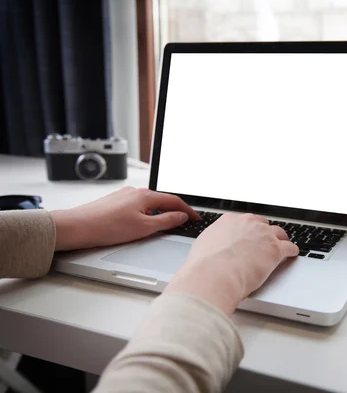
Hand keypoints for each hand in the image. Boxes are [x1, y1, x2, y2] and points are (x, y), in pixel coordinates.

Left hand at [51, 187, 199, 250]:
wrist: (77, 227)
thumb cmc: (107, 227)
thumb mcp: (144, 228)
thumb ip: (166, 221)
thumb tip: (181, 217)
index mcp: (145, 196)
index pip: (174, 201)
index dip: (188, 210)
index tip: (196, 218)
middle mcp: (135, 191)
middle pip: (162, 200)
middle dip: (176, 209)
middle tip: (185, 220)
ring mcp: (124, 195)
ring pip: (149, 203)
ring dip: (161, 211)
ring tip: (167, 223)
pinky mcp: (115, 202)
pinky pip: (138, 205)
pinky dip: (147, 212)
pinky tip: (144, 222)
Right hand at [165, 213, 298, 314]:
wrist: (214, 275)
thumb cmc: (205, 266)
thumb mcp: (204, 246)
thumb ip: (213, 242)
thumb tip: (212, 247)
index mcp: (230, 221)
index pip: (244, 221)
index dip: (249, 230)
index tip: (250, 234)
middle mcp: (248, 224)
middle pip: (263, 224)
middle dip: (265, 232)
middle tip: (266, 241)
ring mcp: (263, 235)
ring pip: (279, 233)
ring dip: (281, 239)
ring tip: (282, 244)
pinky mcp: (275, 250)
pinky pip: (289, 247)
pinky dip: (292, 251)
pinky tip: (292, 254)